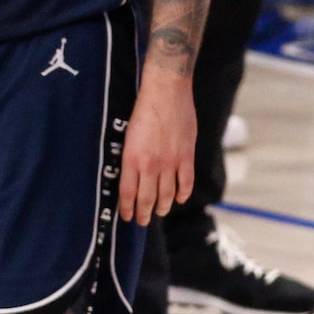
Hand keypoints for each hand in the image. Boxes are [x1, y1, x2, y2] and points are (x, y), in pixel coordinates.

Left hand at [119, 74, 196, 221]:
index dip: (127, 208)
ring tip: (160, 212)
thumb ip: (131, 157)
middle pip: (147, 199)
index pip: (128, 193)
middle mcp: (150, 165)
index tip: (127, 216)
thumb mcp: (129, 136)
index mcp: (131, 159)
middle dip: (144, 214)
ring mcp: (170, 162)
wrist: (165, 93)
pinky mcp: (186, 156)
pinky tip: (179, 198)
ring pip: (167, 194)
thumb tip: (133, 174)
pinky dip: (182, 194)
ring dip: (163, 207)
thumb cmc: (143, 110)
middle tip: (143, 221)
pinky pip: (186, 182)